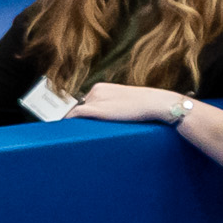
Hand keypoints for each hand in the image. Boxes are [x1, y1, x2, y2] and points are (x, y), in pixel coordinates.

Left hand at [72, 83, 193, 127]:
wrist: (156, 104)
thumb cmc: (146, 106)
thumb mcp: (126, 103)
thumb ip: (113, 107)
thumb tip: (108, 118)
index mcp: (101, 87)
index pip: (84, 102)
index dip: (81, 115)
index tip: (76, 124)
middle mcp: (95, 91)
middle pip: (79, 107)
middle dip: (77, 119)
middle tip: (71, 132)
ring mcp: (95, 99)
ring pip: (76, 112)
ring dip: (73, 123)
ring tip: (69, 134)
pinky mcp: (96, 109)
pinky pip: (75, 115)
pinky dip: (69, 122)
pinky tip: (66, 132)